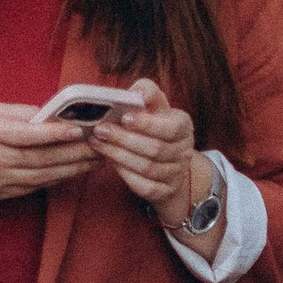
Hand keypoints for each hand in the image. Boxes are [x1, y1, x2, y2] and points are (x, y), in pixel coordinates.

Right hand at [0, 104, 97, 204]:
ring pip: (41, 177)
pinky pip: (33, 187)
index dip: (56, 133)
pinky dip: (55, 180)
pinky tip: (72, 172)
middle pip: (41, 159)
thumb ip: (17, 112)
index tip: (80, 129)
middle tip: (100, 147)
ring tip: (94, 161)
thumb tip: (50, 113)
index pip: (28, 135)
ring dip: (71, 170)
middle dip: (74, 154)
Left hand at [87, 80, 202, 228]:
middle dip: (124, 139)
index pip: (170, 128)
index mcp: (184, 127)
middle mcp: (183, 151)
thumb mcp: (156, 107)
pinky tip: (110, 161)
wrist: (170, 161)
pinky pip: (144, 186)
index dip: (147, 124)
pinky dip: (125, 174)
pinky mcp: (164, 191)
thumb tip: (136, 91)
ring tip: (98, 143)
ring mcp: (175, 174)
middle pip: (155, 149)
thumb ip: (147, 93)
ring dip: (119, 155)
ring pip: (147, 168)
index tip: (124, 117)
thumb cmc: (157, 127)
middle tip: (100, 130)